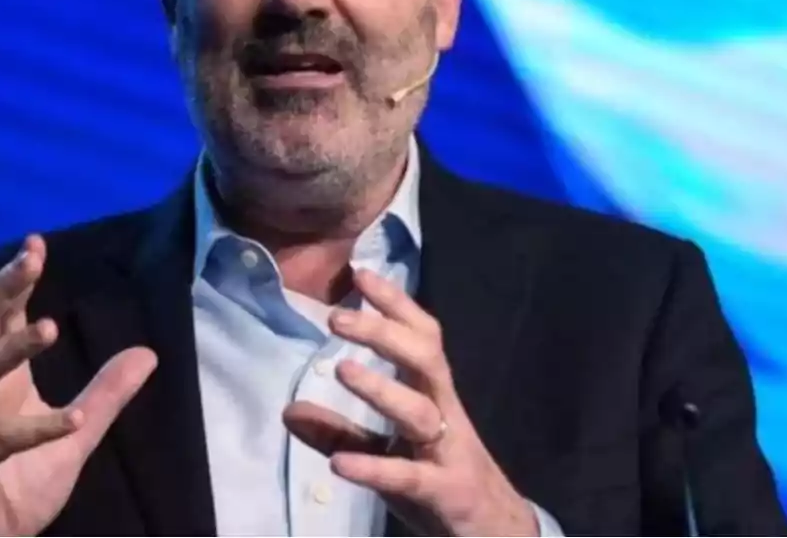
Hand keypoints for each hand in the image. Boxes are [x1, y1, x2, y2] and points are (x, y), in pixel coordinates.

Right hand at [0, 235, 157, 536]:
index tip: (36, 243)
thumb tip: (147, 353)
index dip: (14, 280)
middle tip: (30, 259)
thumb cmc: (20, 482)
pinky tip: (74, 419)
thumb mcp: (77, 432)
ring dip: (9, 348)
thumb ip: (107, 393)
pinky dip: (36, 429)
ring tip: (48, 326)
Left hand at [284, 269, 536, 536]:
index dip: (395, 304)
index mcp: (434, 395)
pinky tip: (339, 466)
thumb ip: (340, 433)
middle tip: (338, 317)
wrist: (496, 534)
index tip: (360, 274)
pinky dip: (375, 470)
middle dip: (385, 334)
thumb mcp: (387, 454)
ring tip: (341, 370)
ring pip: (421, 412)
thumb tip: (289, 409)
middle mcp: (446, 413)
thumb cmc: (440, 482)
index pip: (422, 336)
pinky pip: (410, 477)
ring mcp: (449, 452)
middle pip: (425, 360)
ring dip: (382, 390)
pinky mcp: (445, 492)